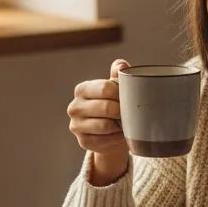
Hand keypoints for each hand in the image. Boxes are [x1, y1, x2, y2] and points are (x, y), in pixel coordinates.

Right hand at [67, 59, 129, 184]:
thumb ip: (118, 75)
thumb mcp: (116, 88)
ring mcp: (76, 125)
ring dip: (120, 125)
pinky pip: (105, 140)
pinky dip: (116, 138)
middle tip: (132, 112)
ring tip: (126, 123)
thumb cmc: (114, 104)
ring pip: (105, 125)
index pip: (105, 88)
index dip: (122, 93)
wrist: (111, 131)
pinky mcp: (83, 141)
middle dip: (122, 111)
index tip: (132, 97)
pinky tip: (120, 134)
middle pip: (106, 107)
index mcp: (82, 89)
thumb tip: (122, 65)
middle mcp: (74, 107)